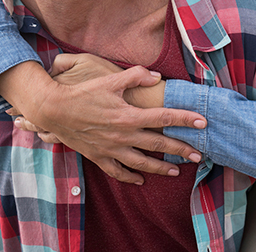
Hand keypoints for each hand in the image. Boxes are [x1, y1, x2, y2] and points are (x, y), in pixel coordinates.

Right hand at [0, 60, 206, 183]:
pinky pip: (117, 171)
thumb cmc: (83, 93)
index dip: (184, 119)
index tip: (202, 122)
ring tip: (177, 170)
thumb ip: (136, 76)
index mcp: (129, 115)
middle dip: (181, 149)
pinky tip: (141, 179)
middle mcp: (123, 135)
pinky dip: (130, 177)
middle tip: (199, 154)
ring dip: (161, 168)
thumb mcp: (110, 79)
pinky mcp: (98, 156)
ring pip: (142, 162)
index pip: (164, 118)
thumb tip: (157, 77)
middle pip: (159, 145)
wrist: (53, 110)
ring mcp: (111, 148)